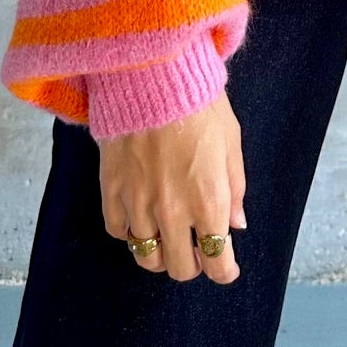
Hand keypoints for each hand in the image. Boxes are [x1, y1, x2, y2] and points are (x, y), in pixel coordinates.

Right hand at [98, 88, 246, 284]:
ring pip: (146, 257)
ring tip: (166, 238)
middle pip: (180, 268)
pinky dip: (129, 232)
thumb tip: (235, 224)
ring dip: (160, 253)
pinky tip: (138, 219)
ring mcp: (138, 204)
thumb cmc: (199, 103)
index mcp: (209, 202)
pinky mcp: (111, 190)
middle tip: (196, 248)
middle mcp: (173, 213)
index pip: (217, 261)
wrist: (152, 75)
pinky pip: (117, 231)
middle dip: (192, 263)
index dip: (224, 270)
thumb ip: (235, 188)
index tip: (226, 266)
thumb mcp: (231, 142)